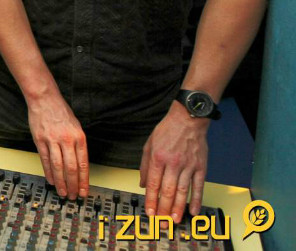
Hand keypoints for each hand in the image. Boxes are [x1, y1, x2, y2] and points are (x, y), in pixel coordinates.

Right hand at [26, 90, 88, 198]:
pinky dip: (49, 172)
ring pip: (58, 167)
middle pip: (71, 168)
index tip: (84, 192)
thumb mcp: (76, 127)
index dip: (84, 180)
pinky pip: (45, 160)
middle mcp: (67, 139)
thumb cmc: (61, 112)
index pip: (83, 164)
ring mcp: (52, 140)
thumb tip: (79, 165)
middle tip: (74, 196)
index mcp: (79, 137)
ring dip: (61, 182)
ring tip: (63, 192)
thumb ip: (78, 145)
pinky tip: (51, 180)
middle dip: (73, 185)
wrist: (44, 99)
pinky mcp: (40, 140)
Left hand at [139, 101, 209, 220]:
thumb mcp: (149, 145)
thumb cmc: (167, 131)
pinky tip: (193, 211)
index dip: (151, 201)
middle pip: (167, 191)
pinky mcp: (200, 167)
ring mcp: (188, 166)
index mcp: (158, 158)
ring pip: (182, 191)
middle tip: (162, 223)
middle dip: (163, 209)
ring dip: (178, 208)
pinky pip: (198, 187)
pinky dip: (196, 200)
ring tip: (174, 220)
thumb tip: (144, 185)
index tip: (150, 212)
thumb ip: (145, 166)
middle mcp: (173, 163)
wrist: (188, 119)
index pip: (153, 184)